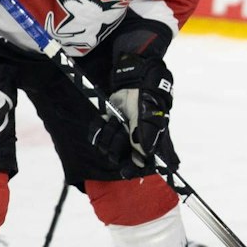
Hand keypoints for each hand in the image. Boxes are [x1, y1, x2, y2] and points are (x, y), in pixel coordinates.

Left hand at [98, 27, 174, 171]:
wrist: (134, 76)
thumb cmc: (147, 92)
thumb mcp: (149, 113)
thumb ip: (146, 135)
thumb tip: (144, 157)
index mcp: (150, 142)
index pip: (143, 166)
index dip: (133, 170)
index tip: (127, 171)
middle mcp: (136, 141)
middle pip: (120, 160)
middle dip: (117, 145)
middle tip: (121, 128)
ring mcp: (122, 134)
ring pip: (107, 149)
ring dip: (108, 135)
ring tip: (114, 119)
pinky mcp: (110, 126)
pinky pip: (97, 137)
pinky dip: (97, 129)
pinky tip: (104, 119)